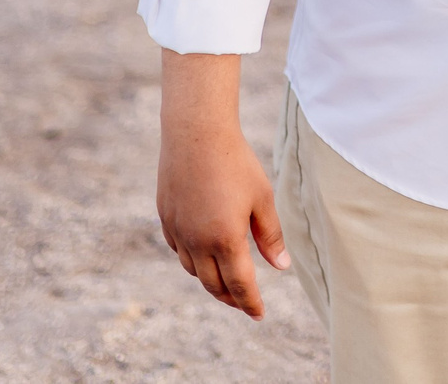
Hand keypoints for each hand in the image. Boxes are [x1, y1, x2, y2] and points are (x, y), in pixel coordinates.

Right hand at [157, 51, 291, 318]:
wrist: (196, 134)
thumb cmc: (236, 163)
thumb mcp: (262, 198)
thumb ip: (271, 236)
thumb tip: (281, 267)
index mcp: (226, 240)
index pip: (240, 285)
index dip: (250, 303)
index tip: (259, 314)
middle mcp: (198, 243)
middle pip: (214, 285)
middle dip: (230, 298)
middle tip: (243, 303)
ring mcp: (178, 232)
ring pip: (193, 271)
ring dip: (210, 280)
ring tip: (225, 280)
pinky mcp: (166, 219)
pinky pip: (178, 251)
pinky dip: (192, 260)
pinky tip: (202, 254)